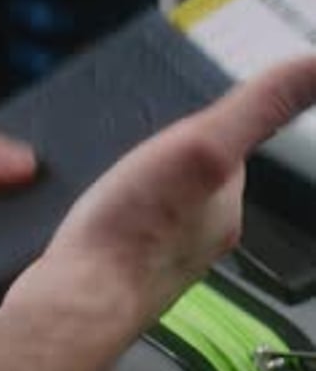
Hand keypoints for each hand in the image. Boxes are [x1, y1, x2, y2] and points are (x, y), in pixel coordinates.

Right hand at [28, 56, 315, 332]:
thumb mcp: (202, 146)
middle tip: (134, 140)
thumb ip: (259, 107)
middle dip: (166, 154)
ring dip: (139, 184)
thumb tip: (315, 68)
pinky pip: (126, 227)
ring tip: (110, 174)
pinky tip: (95, 211)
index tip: (178, 114)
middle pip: (190, 177)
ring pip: (158, 203)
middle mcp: (201, 235)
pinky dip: (115, 213)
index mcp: (226, 206)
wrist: (78, 302)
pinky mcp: (122, 268)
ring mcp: (161, 255)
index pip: (228, 151)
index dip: (202, 126)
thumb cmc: (134, 234)